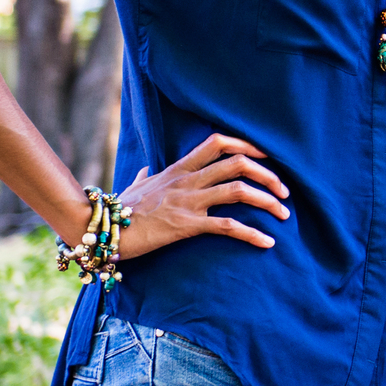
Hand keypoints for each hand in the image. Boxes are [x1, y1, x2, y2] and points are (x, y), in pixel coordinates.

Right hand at [115, 133, 289, 257]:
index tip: (267, 156)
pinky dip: (252, 234)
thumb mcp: (133, 186)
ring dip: (268, 201)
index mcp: (178, 169)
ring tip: (284, 215)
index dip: (247, 145)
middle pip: (237, 163)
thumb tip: (145, 169)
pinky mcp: (186, 226)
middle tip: (284, 191)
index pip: (217, 143)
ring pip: (239, 191)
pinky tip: (267, 242)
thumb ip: (145, 176)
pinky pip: (227, 226)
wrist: (101, 229)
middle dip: (268, 175)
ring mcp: (188, 202)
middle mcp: (187, 181)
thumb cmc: (118, 209)